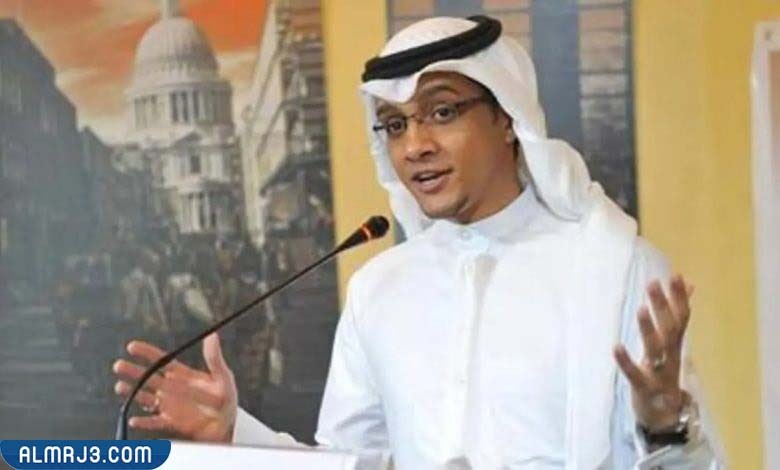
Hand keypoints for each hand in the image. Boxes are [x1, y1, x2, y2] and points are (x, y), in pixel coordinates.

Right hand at [113, 333, 237, 441]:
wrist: (226, 423)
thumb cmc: (225, 397)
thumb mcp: (223, 376)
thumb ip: (214, 358)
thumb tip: (213, 335)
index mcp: (182, 375)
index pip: (162, 361)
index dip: (147, 353)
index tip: (132, 346)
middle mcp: (172, 389)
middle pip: (149, 377)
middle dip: (133, 371)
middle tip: (119, 365)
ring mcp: (170, 405)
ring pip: (147, 397)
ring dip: (133, 393)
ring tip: (120, 387)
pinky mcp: (171, 422)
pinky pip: (155, 422)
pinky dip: (145, 422)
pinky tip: (135, 419)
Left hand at [613, 275, 692, 430]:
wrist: (666, 417)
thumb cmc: (664, 374)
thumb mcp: (672, 345)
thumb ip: (677, 316)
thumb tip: (691, 287)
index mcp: (674, 345)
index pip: (681, 317)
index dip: (679, 297)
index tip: (676, 275)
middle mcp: (670, 356)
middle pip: (670, 329)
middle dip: (663, 306)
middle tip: (653, 283)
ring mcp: (658, 372)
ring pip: (656, 349)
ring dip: (649, 329)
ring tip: (641, 309)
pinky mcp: (644, 387)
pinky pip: (635, 374)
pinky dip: (626, 361)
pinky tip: (616, 347)